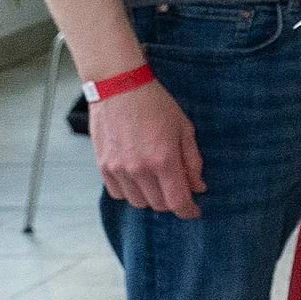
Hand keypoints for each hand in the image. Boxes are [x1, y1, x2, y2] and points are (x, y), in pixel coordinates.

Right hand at [91, 79, 203, 218]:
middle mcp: (138, 169)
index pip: (177, 201)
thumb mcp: (184, 128)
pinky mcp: (102, 166)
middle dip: (172, 201)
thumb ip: (192, 161)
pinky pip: (118, 193)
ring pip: (137, 202)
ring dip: (151, 197)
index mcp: (163, 160)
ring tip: (157, 180)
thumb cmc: (156, 104)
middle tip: (178, 188)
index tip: (194, 211)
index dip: (188, 210)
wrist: (119, 88)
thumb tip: (198, 187)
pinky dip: (130, 192)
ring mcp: (118, 169)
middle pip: (158, 204)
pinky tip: (138, 177)